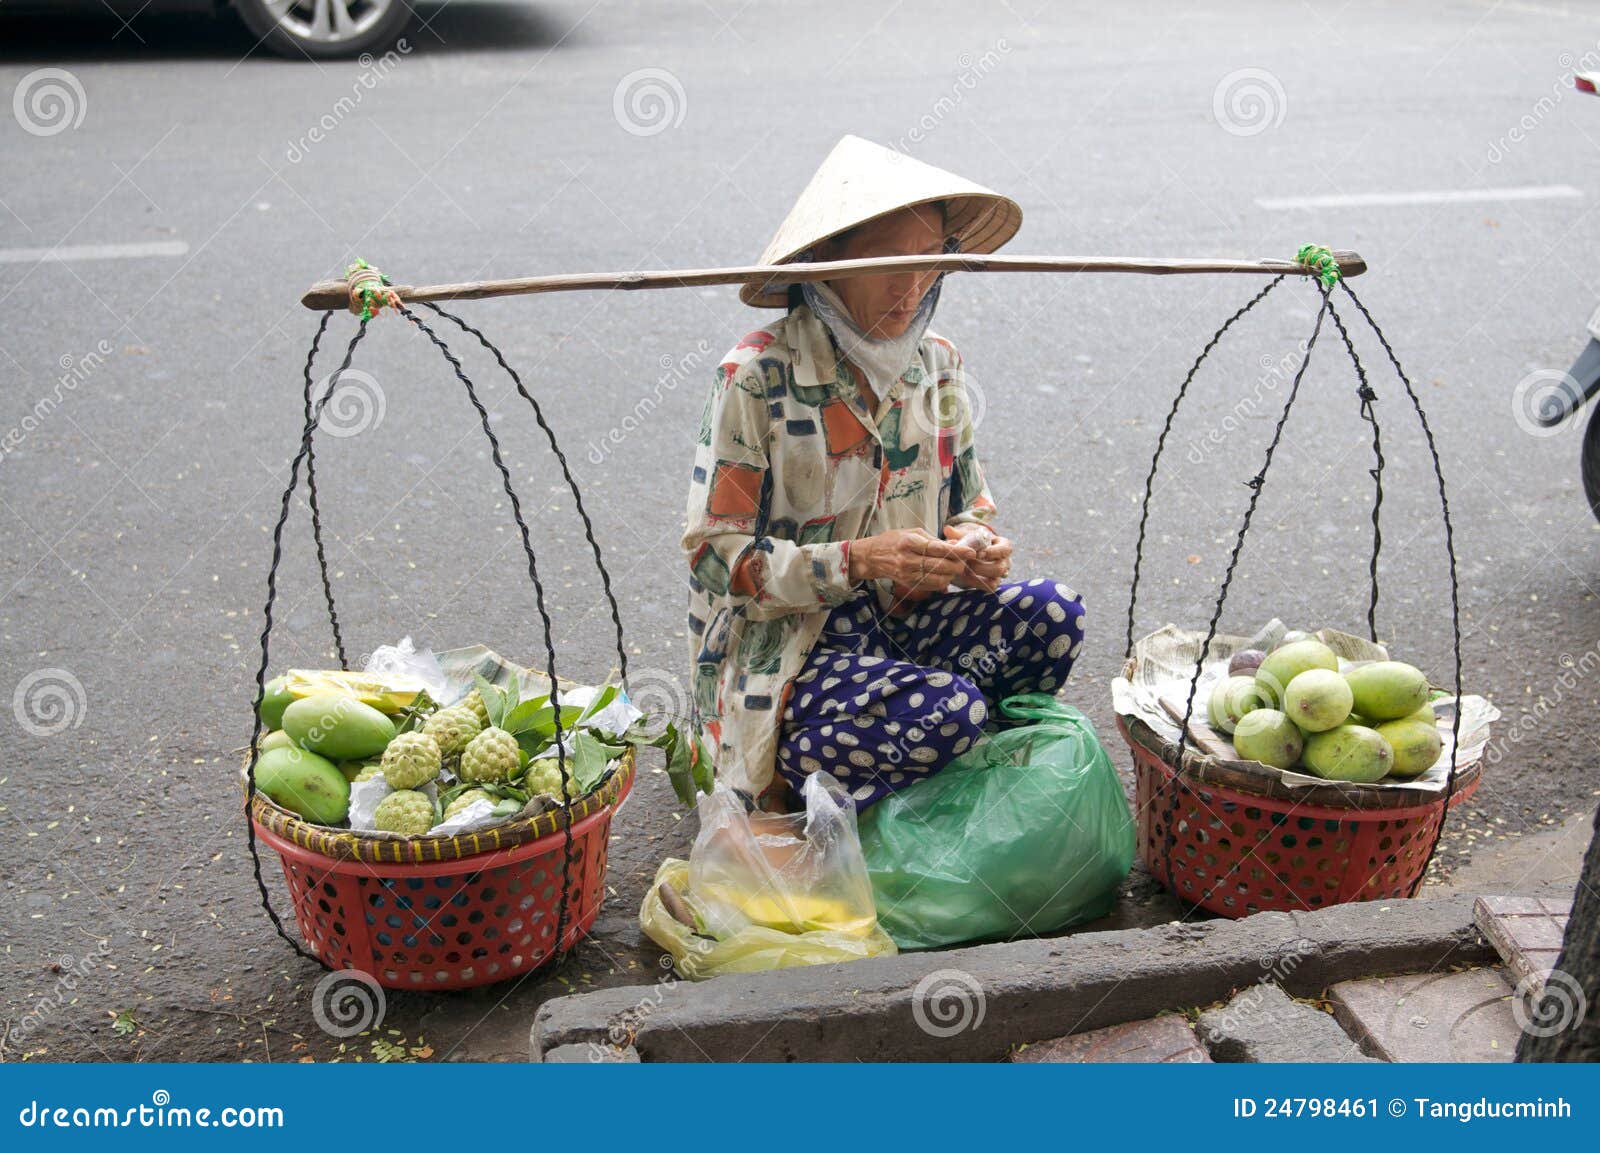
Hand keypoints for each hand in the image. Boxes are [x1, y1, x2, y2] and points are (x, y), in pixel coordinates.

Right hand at [849, 527, 975, 596]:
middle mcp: (908, 559)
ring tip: (956, 568)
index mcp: (909, 542)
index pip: (937, 549)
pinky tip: (946, 575)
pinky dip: (942, 582)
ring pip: (938, 579)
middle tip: (966, 561)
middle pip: (940, 566)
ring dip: (951, 575)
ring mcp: (908, 574)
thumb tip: (954, 544)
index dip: (956, 551)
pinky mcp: (909, 583)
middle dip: (957, 565)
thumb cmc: (894, 541)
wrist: (872, 556)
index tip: (970, 552)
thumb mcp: (912, 533)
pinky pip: (931, 586)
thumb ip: (933, 539)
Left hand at [944, 524, 1012, 591]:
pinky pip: (987, 588)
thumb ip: (957, 534)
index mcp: (1003, 545)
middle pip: (999, 568)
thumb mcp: (966, 535)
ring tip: (962, 571)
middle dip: (981, 567)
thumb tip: (947, 529)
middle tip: (967, 564)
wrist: (969, 553)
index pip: (1006, 549)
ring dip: (977, 578)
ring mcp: (1000, 574)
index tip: (978, 553)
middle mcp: (1004, 561)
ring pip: (994, 581)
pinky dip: (975, 584)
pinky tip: (963, 578)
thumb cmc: (972, 541)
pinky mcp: (991, 583)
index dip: (993, 552)